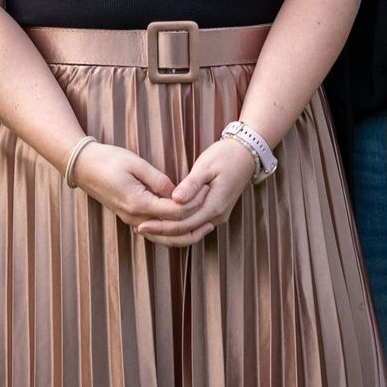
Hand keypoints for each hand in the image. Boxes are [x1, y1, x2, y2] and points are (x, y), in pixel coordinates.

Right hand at [70, 141, 205, 235]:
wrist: (83, 167)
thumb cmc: (109, 160)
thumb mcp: (136, 164)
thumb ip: (159, 180)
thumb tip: (177, 193)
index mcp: (138, 204)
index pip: (174, 212)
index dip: (193, 204)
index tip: (208, 192)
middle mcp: (135, 218)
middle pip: (171, 232)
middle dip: (193, 225)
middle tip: (213, 217)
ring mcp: (131, 220)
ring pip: (163, 238)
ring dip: (184, 236)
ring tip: (204, 229)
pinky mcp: (130, 217)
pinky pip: (155, 232)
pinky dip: (171, 234)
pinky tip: (184, 228)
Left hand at [135, 138, 256, 246]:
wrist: (247, 154)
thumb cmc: (226, 155)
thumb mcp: (206, 165)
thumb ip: (191, 184)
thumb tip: (175, 199)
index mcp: (214, 205)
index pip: (183, 223)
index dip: (161, 226)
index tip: (142, 224)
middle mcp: (217, 215)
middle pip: (185, 231)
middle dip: (161, 231)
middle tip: (139, 228)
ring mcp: (218, 215)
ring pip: (190, 230)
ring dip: (170, 231)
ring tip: (148, 228)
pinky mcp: (216, 211)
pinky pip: (195, 224)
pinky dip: (179, 225)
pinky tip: (165, 221)